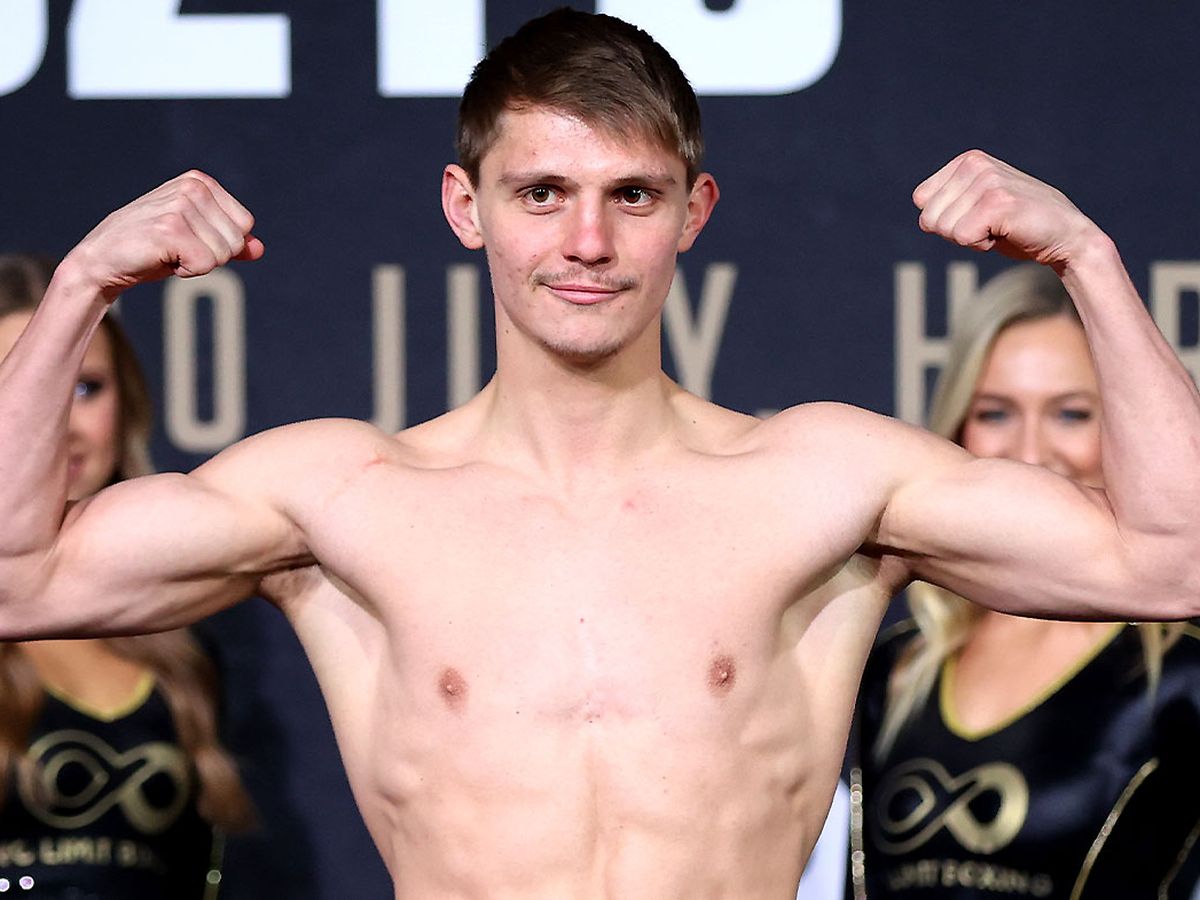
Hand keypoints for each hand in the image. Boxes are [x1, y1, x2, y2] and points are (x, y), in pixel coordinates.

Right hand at [61, 171, 264, 302]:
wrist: (102, 260)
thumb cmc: (151, 249)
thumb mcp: (195, 240)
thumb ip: (229, 242)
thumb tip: (259, 248)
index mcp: (200, 182)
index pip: (245, 224)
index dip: (221, 243)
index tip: (189, 239)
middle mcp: (192, 188)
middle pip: (237, 240)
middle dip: (211, 255)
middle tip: (176, 248)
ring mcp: (180, 206)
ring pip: (224, 255)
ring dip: (197, 263)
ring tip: (167, 252)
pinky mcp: (170, 229)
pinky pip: (206, 265)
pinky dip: (187, 271)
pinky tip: (161, 258)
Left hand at [913, 150, 1101, 270]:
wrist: (1066, 236)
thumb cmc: (1016, 227)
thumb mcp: (976, 206)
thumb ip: (949, 203)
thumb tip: (922, 215)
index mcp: (967, 161)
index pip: (921, 201)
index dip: (945, 220)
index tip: (976, 217)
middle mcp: (976, 164)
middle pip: (929, 218)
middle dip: (955, 232)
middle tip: (989, 226)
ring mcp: (988, 181)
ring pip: (944, 229)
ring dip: (970, 239)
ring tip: (999, 227)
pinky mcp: (998, 202)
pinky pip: (962, 237)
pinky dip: (981, 245)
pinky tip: (1005, 233)